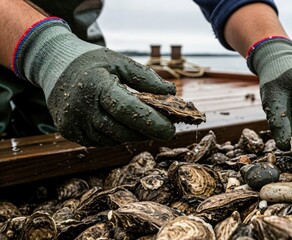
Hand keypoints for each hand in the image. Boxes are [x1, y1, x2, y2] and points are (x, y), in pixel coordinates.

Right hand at [46, 49, 176, 145]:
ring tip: (146, 124)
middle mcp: (81, 108)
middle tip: (166, 129)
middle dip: (147, 132)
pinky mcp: (70, 133)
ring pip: (113, 139)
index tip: (171, 129)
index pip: (128, 110)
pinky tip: (123, 124)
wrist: (54, 65)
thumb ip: (145, 77)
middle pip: (122, 130)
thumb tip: (170, 93)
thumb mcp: (119, 60)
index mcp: (95, 86)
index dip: (151, 122)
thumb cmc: (92, 62)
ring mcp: (73, 124)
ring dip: (133, 134)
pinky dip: (116, 135)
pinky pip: (101, 141)